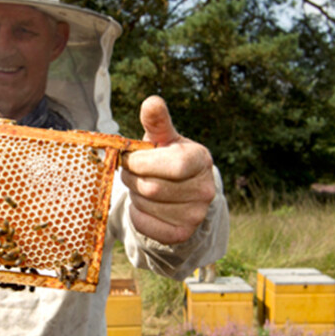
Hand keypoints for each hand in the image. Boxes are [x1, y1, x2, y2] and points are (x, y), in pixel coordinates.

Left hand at [120, 96, 215, 244]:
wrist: (180, 193)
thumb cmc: (166, 159)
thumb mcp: (162, 139)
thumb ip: (156, 121)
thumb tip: (151, 102)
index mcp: (201, 159)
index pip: (174, 164)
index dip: (142, 162)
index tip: (129, 158)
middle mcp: (205, 189)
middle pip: (151, 187)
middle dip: (132, 178)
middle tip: (132, 173)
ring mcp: (196, 215)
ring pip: (145, 205)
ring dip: (134, 195)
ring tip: (141, 187)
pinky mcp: (181, 234)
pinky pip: (144, 224)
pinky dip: (136, 214)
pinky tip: (144, 205)